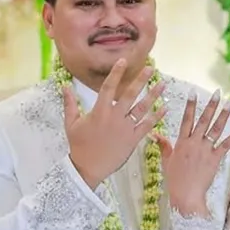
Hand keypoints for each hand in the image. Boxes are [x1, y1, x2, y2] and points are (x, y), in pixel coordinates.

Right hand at [63, 58, 166, 188]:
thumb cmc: (78, 146)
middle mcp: (114, 117)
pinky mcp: (133, 140)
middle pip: (130, 94)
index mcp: (99, 111)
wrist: (87, 168)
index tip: (123, 60)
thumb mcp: (71, 123)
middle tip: (151, 68)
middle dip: (141, 80)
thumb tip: (65, 87)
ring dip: (153, 96)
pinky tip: (164, 108)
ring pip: (142, 109)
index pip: (109, 87)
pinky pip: (147, 126)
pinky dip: (156, 117)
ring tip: (162, 85)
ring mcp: (125, 129)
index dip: (116, 73)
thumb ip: (70, 104)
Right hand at [154, 89, 229, 216]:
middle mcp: (194, 143)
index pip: (186, 119)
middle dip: (211, 105)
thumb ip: (164, 145)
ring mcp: (205, 150)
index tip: (193, 92)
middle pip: (203, 120)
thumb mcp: (166, 161)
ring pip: (215, 129)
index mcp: (182, 142)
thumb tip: (155, 134)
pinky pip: (225, 146)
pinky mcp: (215, 159)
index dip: (190, 105)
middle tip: (217, 92)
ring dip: (223, 116)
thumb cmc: (174, 179)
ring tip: (229, 103)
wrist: (186, 195)